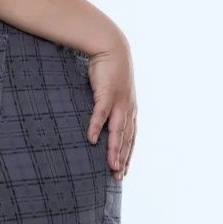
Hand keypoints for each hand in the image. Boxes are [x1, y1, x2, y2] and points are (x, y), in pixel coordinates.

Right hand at [85, 35, 136, 180]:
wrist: (111, 46)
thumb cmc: (109, 69)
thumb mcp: (111, 89)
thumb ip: (107, 104)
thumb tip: (99, 117)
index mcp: (129, 108)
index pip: (131, 137)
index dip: (128, 154)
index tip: (123, 170)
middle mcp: (127, 108)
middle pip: (127, 138)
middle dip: (123, 158)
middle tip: (118, 176)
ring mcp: (118, 102)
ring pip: (118, 131)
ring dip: (115, 149)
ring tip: (111, 166)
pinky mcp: (107, 93)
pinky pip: (101, 114)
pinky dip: (96, 127)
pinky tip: (91, 139)